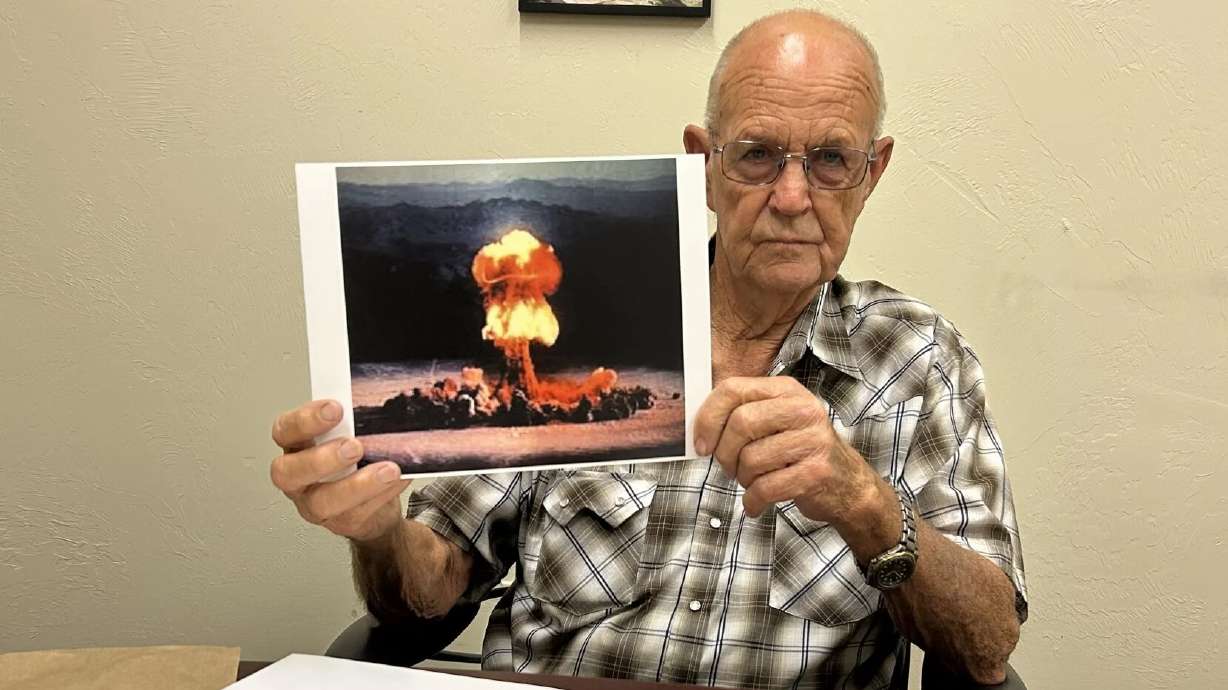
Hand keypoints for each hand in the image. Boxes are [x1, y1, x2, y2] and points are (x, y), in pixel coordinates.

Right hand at [270, 399, 411, 542]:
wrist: (376, 502)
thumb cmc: (356, 461)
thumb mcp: (352, 435)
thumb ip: (353, 423)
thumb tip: (377, 406)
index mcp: (297, 447)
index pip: (285, 430)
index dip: (306, 420)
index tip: (335, 408)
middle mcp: (298, 478)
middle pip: (288, 473)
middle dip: (321, 459)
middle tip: (354, 447)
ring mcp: (315, 504)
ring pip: (323, 502)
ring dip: (358, 485)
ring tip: (387, 470)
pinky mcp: (342, 523)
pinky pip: (357, 514)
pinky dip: (381, 495)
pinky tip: (398, 480)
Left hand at [694, 377, 891, 530]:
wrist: (848, 485)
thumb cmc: (801, 453)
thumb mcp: (777, 422)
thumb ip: (743, 415)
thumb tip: (699, 429)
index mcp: (786, 390)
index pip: (734, 389)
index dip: (709, 418)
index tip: (702, 443)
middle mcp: (803, 409)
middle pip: (741, 424)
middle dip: (725, 454)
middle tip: (729, 468)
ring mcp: (813, 440)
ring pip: (751, 459)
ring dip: (742, 480)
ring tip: (753, 483)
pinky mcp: (817, 472)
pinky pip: (766, 487)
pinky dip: (753, 501)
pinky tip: (756, 503)